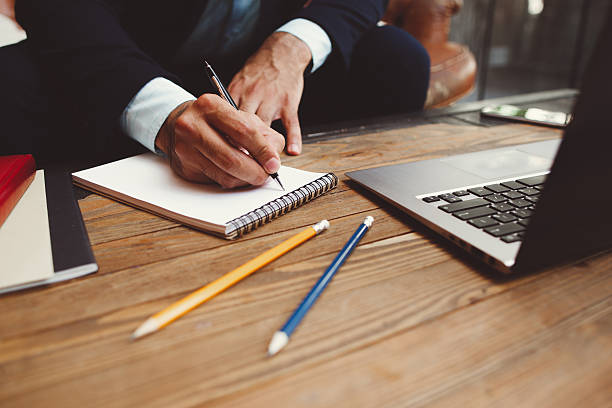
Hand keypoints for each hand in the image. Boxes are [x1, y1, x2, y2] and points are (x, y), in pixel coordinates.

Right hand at [155, 94, 284, 187]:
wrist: (180, 124)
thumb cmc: (216, 121)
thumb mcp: (241, 118)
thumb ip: (264, 135)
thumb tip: (273, 159)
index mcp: (211, 106)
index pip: (244, 131)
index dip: (263, 151)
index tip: (274, 164)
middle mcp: (193, 125)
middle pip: (231, 158)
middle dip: (254, 172)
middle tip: (265, 176)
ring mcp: (185, 147)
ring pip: (224, 175)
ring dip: (244, 180)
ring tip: (253, 174)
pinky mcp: (184, 166)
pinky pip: (215, 181)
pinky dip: (231, 181)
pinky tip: (236, 174)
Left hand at [228, 32, 311, 154]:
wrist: (281, 54)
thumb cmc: (257, 72)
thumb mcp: (237, 83)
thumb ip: (228, 105)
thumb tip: (217, 129)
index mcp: (236, 91)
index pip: (226, 118)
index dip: (223, 138)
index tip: (220, 155)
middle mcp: (253, 95)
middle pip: (244, 125)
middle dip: (241, 146)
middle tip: (240, 165)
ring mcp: (272, 99)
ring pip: (266, 126)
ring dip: (263, 146)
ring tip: (261, 164)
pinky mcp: (289, 102)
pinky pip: (291, 123)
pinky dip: (293, 138)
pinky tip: (292, 151)